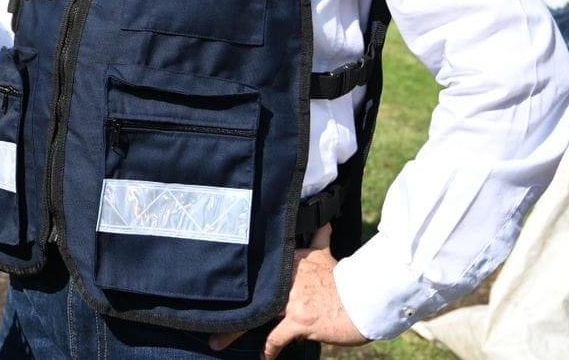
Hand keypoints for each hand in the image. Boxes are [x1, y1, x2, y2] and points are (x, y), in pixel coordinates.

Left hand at [210, 226, 367, 357]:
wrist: (364, 299)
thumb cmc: (347, 280)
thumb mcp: (329, 255)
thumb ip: (321, 239)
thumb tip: (325, 222)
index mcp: (289, 263)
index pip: (257, 273)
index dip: (237, 282)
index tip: (218, 287)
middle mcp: (285, 280)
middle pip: (250, 294)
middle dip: (226, 308)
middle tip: (205, 316)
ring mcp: (291, 301)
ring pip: (254, 316)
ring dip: (233, 332)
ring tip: (216, 341)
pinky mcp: (299, 320)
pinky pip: (276, 337)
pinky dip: (269, 349)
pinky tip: (264, 357)